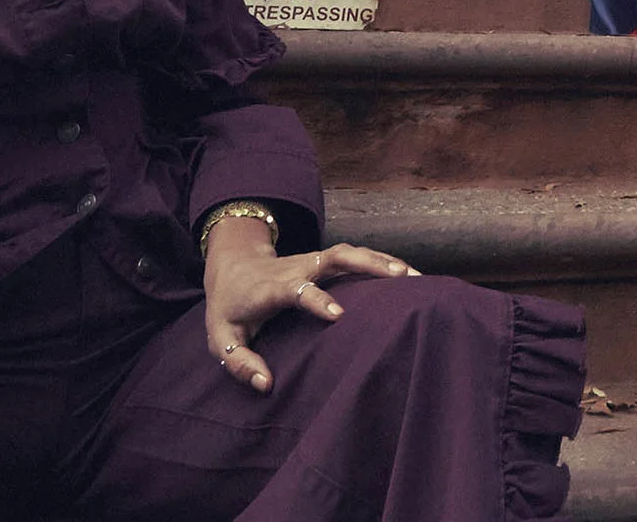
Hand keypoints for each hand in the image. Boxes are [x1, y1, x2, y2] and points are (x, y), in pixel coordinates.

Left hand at [203, 222, 416, 394]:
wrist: (233, 266)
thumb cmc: (229, 309)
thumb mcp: (221, 339)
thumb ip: (239, 362)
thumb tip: (266, 384)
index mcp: (271, 289)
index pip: (296, 290)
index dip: (316, 299)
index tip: (339, 314)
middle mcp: (297, 269)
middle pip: (334, 257)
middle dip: (368, 264)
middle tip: (400, 277)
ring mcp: (312, 262)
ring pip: (350, 252)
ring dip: (382, 260)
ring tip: (414, 276)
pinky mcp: (323, 262)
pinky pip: (355, 257)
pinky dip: (381, 261)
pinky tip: (407, 274)